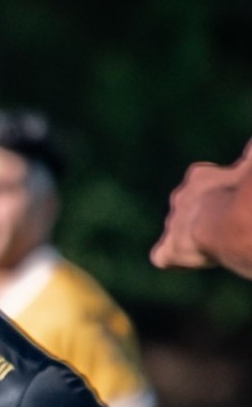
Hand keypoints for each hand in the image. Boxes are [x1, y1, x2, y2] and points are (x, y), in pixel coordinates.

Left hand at [151, 138, 251, 268]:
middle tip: (228, 223)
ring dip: (193, 235)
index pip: (203, 179)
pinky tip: (189, 260)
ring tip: (217, 242)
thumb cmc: (246, 192)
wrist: (232, 222)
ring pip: (178, 229)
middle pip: (189, 204)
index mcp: (200, 176)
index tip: (234, 197)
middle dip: (205, 212)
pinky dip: (173, 259)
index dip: (220, 189)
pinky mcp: (169, 250)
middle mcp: (180, 198)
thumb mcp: (250, 167)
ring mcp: (173, 224)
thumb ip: (251, 153)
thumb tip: (251, 146)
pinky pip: (163, 256)